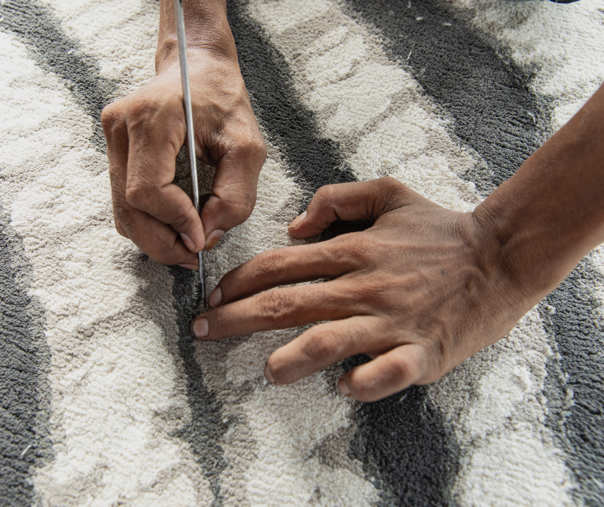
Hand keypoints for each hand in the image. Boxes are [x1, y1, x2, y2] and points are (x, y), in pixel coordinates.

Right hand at [101, 40, 265, 265]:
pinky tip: (174, 225)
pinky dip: (149, 223)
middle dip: (163, 242)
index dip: (175, 223)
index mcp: (152, 118)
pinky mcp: (114, 149)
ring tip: (187, 242)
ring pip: (122, 211)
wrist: (198, 67)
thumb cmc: (224, 101)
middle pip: (128, 209)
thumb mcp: (247, 147)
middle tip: (194, 254)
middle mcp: (121, 127)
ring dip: (155, 237)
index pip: (147, 191)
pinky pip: (124, 201)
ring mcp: (111, 138)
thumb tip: (206, 236)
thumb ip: (235, 196)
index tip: (201, 237)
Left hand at [191, 178, 534, 401]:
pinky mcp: (420, 351)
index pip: (278, 265)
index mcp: (352, 250)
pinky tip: (343, 385)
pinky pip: (382, 374)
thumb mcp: (388, 192)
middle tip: (205, 331)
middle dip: (235, 319)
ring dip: (288, 359)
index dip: (238, 281)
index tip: (215, 296)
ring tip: (268, 371)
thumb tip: (295, 225)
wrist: (500, 256)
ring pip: (325, 342)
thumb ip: (336, 198)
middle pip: (285, 303)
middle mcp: (363, 286)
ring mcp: (391, 321)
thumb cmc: (440, 228)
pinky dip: (358, 383)